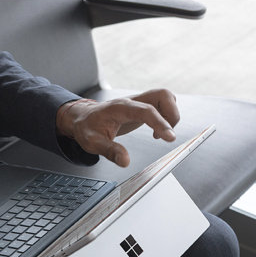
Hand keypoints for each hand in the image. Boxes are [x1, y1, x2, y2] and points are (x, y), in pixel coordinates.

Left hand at [57, 88, 179, 166]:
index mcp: (120, 107)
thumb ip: (109, 151)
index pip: (146, 110)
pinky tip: (156, 132)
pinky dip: (166, 118)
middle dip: (172, 115)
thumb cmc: (87, 127)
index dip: (160, 122)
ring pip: (166, 98)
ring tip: (160, 135)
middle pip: (163, 95)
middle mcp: (132, 101)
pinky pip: (162, 105)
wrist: (83, 118)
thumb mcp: (92, 142)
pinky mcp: (142, 106)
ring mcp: (139, 102)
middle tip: (166, 136)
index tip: (170, 137)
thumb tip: (125, 161)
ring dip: (170, 116)